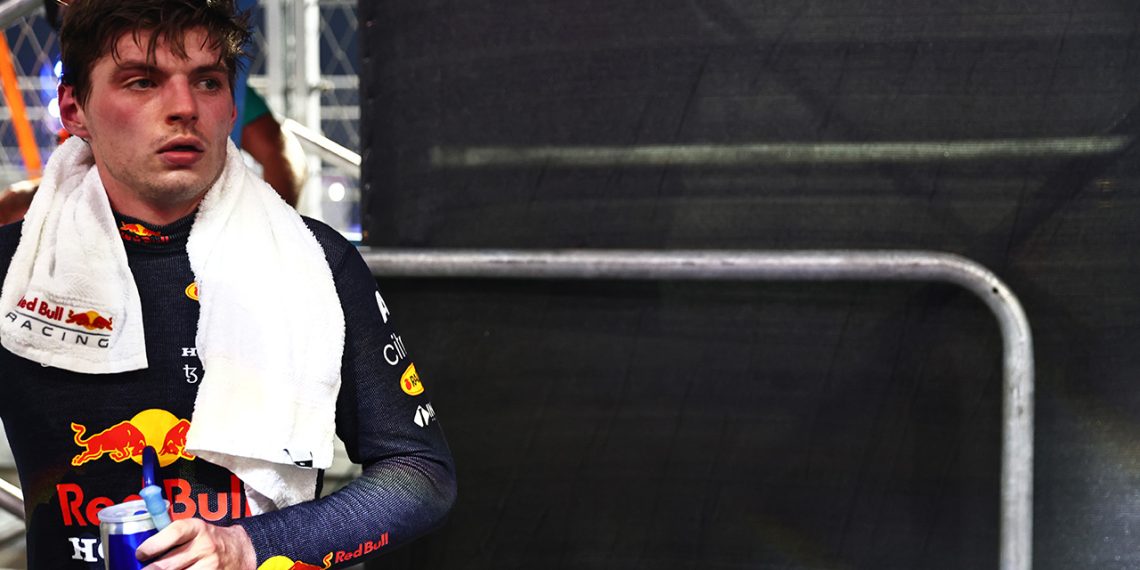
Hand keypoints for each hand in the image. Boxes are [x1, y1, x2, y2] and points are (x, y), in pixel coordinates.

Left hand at [137, 518, 256, 568]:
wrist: (239, 550)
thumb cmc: (208, 540)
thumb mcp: (194, 530)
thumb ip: (171, 536)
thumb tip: (140, 550)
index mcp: (198, 528)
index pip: (174, 533)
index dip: (153, 545)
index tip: (140, 554)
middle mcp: (205, 546)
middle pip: (168, 564)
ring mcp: (210, 565)